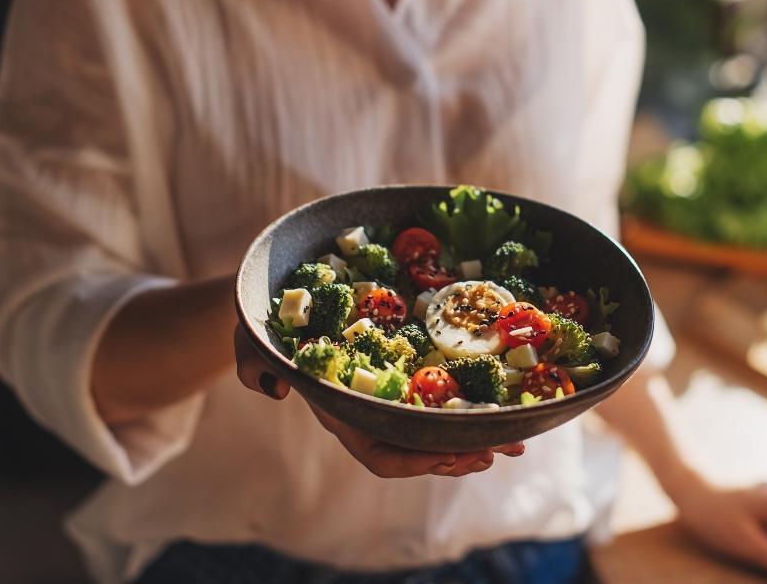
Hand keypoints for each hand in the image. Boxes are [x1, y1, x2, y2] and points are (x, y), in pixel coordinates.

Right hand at [234, 324, 524, 477]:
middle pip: (421, 449)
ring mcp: (393, 394)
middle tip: (497, 451)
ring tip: (514, 439)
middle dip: (459, 455)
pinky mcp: (410, 371)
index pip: (378, 454)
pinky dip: (475, 404)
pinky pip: (447, 397)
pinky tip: (505, 404)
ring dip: (477, 437)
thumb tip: (273, 390)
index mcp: (342, 413)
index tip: (449, 454)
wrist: (284, 305)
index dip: (414, 461)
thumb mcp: (251, 341)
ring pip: (441, 428)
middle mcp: (372, 412)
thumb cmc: (268, 329)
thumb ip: (254, 365)